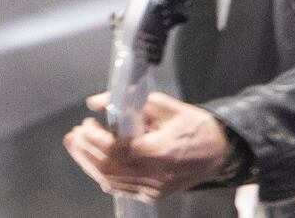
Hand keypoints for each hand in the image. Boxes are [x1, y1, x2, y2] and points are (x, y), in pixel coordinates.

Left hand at [63, 90, 237, 199]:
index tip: (86, 123)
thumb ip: (126, 101)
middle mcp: (156, 175)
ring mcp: (155, 188)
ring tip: (77, 144)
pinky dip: (103, 174)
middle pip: (109, 167)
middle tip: (74, 133)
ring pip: (111, 180)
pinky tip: (93, 160)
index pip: (116, 150)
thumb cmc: (193, 125)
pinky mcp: (154, 194)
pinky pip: (121, 188)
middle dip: (85, 150)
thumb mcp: (162, 105)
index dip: (94, 138)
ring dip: (89, 162)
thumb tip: (96, 101)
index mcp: (160, 151)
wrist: (219, 151)